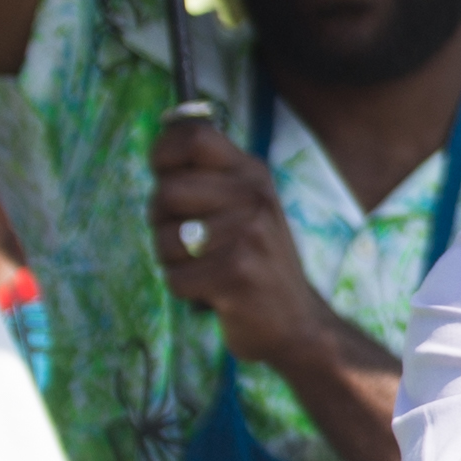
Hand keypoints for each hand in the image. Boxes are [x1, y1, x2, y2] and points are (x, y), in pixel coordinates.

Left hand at [147, 107, 347, 366]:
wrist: (299, 323)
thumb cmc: (257, 261)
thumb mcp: (246, 205)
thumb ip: (209, 175)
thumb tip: (161, 140)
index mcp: (252, 174)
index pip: (194, 137)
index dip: (163, 153)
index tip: (164, 175)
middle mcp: (253, 198)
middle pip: (167, 191)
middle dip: (162, 222)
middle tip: (190, 240)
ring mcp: (248, 237)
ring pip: (165, 239)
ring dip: (173, 261)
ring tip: (205, 267)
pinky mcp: (236, 277)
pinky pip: (175, 278)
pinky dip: (185, 290)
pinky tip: (212, 292)